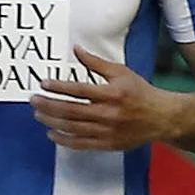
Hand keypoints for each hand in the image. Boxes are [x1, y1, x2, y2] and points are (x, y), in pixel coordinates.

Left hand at [31, 49, 182, 150]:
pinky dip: (64, 140)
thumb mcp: (121, 72)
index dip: (58, 87)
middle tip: (34, 100)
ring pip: (72, 128)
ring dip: (52, 121)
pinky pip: (80, 144)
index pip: (78, 90)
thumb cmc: (140, 92)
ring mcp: (107, 131)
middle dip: (49, 105)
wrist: (161, 118)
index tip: (44, 84)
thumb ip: (96, 63)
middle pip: (71, 110)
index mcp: (111, 93)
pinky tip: (52, 133)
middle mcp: (108, 114)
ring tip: (38, 114)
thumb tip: (76, 49)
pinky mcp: (107, 144)